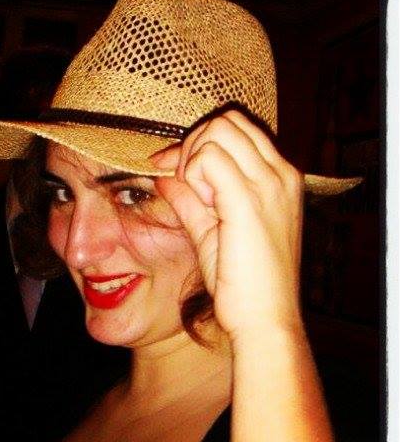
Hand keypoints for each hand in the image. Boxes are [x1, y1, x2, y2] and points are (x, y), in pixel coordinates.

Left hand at [151, 110, 304, 340]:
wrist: (266, 319)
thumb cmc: (244, 280)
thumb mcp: (214, 229)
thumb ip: (190, 199)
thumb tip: (162, 175)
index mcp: (279, 178)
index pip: (236, 129)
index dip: (197, 142)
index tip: (170, 168)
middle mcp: (280, 173)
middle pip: (227, 122)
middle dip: (194, 144)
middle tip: (186, 183)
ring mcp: (269, 183)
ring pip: (218, 131)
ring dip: (194, 158)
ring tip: (199, 198)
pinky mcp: (249, 200)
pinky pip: (209, 158)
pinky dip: (193, 174)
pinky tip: (202, 204)